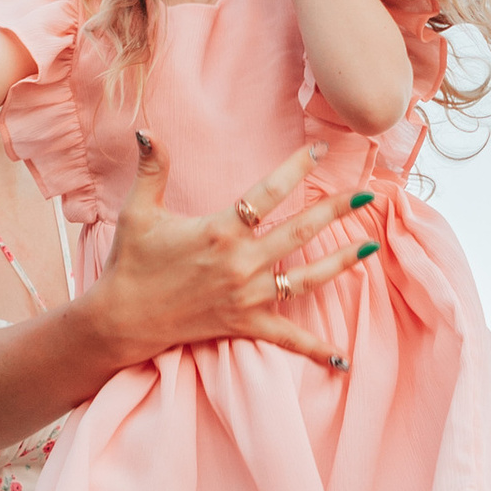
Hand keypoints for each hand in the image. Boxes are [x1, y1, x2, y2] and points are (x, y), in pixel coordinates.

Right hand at [89, 138, 377, 373]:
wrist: (120, 320)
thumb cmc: (130, 264)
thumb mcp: (137, 212)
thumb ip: (151, 169)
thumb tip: (146, 130)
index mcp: (219, 230)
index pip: (268, 192)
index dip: (297, 168)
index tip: (321, 149)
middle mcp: (240, 262)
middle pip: (300, 232)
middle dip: (336, 210)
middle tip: (367, 193)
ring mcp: (246, 296)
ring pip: (306, 279)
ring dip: (341, 263)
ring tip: (371, 247)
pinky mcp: (244, 325)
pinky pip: (286, 339)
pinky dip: (315, 350)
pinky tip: (342, 359)